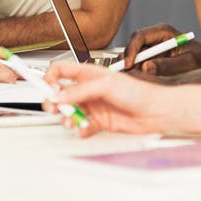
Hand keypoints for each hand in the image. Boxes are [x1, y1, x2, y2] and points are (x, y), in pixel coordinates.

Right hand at [42, 63, 174, 136]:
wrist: (155, 111)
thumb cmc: (137, 92)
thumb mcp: (106, 86)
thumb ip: (80, 91)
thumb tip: (59, 95)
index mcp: (88, 74)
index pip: (61, 72)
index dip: (50, 79)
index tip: (46, 89)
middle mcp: (88, 90)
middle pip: (61, 94)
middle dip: (55, 102)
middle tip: (55, 109)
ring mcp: (92, 106)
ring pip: (70, 112)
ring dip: (68, 118)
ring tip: (74, 121)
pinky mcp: (98, 122)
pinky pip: (82, 126)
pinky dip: (81, 129)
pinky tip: (85, 129)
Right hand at [122, 23, 200, 75]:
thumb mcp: (189, 62)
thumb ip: (168, 65)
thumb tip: (146, 67)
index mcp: (163, 31)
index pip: (139, 36)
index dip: (131, 50)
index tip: (128, 65)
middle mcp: (155, 37)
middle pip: (132, 46)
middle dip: (128, 61)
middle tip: (127, 76)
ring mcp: (152, 47)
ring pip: (134, 56)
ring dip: (132, 68)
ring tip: (137, 81)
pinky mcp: (152, 58)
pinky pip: (139, 64)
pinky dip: (137, 72)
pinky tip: (142, 81)